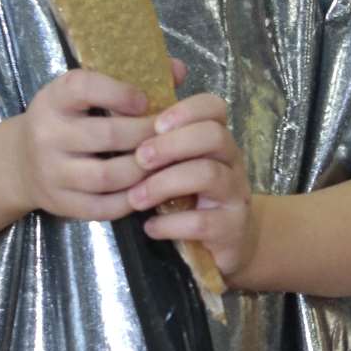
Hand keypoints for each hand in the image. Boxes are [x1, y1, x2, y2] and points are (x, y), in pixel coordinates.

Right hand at [13, 61, 181, 223]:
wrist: (20, 162)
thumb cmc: (68, 118)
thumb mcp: (85, 92)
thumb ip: (132, 78)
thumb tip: (179, 70)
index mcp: (55, 98)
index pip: (85, 88)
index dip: (120, 93)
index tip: (146, 100)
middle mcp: (48, 134)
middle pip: (107, 135)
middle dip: (146, 134)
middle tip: (172, 133)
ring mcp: (52, 172)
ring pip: (107, 175)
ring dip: (144, 169)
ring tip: (165, 161)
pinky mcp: (61, 203)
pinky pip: (102, 207)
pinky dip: (131, 199)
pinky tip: (149, 187)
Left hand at [130, 92, 257, 278]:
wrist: (225, 243)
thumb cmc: (191, 196)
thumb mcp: (177, 164)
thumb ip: (156, 141)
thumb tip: (115, 113)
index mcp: (217, 138)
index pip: (214, 107)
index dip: (186, 110)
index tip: (155, 124)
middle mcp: (232, 160)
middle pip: (213, 135)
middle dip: (172, 144)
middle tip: (140, 158)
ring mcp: (235, 193)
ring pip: (208, 174)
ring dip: (165, 183)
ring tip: (135, 198)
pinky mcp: (231, 228)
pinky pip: (202, 221)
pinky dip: (170, 224)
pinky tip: (150, 227)